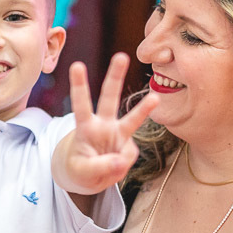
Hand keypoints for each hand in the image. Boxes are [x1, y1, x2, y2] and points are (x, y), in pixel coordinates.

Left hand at [60, 52, 159, 195]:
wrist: (87, 177)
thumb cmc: (78, 169)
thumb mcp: (80, 173)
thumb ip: (99, 167)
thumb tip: (123, 160)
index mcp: (85, 127)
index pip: (81, 104)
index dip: (79, 85)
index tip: (77, 64)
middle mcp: (103, 124)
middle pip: (109, 98)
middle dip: (115, 76)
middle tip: (121, 55)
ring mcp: (117, 134)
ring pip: (132, 119)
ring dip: (144, 107)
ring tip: (155, 98)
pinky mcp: (128, 148)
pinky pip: (128, 157)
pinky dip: (120, 167)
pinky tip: (111, 168)